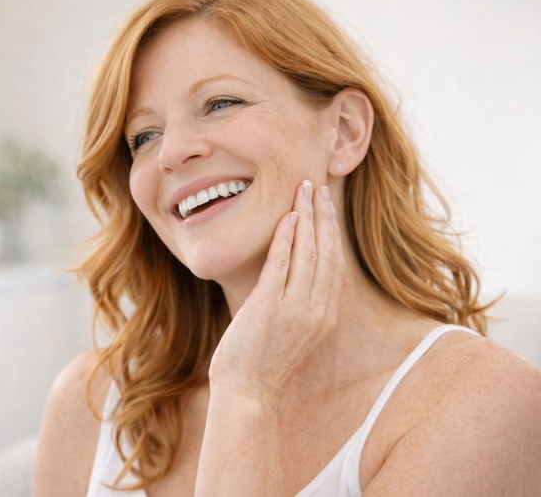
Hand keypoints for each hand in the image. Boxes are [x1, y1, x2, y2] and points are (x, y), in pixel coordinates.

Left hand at [209, 180, 344, 404]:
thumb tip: (284, 278)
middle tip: (318, 188)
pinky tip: (287, 217)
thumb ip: (294, 306)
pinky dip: (286, 238)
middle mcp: (317, 311)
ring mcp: (295, 309)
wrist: (248, 394)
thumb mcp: (290, 334)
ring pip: (308, 252)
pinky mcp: (270, 306)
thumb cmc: (262, 366)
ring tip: (304, 191)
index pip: (334, 265)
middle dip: (323, 216)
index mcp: (325, 318)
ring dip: (307, 218)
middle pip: (326, 253)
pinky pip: (282, 263)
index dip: (332, 233)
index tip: (327, 209)